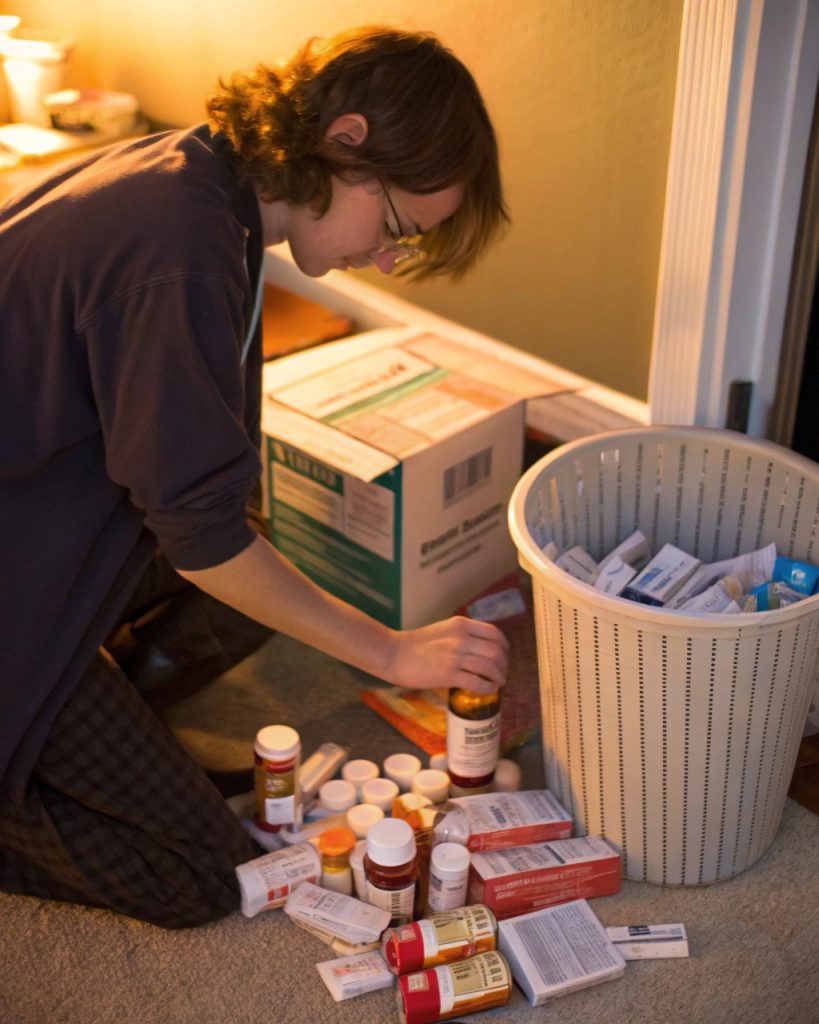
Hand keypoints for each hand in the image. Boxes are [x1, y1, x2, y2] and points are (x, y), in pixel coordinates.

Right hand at [384, 616, 508, 693]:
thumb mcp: (443, 629)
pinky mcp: (448, 675)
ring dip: (498, 676)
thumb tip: (481, 647)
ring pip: (489, 667)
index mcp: (460, 625)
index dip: (504, 645)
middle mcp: (461, 638)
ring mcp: (455, 656)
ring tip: (498, 681)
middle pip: (495, 651)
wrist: (394, 654)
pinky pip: (477, 682)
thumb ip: (462, 634)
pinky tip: (489, 689)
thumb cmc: (416, 643)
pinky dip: (488, 687)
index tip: (504, 653)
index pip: (493, 633)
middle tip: (502, 671)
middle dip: (503, 663)